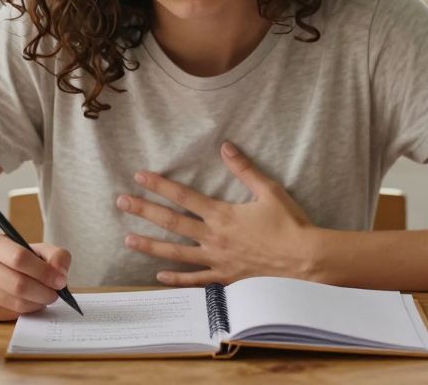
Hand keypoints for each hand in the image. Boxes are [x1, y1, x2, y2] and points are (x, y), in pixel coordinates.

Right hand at [0, 233, 70, 321]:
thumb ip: (53, 255)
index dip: (44, 272)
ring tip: (44, 298)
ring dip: (37, 303)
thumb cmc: (11, 258)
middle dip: (43, 292)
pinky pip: (8, 314)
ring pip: (14, 302)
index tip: (61, 280)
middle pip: (18, 284)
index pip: (19, 258)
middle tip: (55, 294)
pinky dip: (25, 311)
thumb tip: (60, 273)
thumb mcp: (32, 248)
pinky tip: (29, 303)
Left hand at [116, 141, 318, 285]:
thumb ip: (244, 169)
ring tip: (128, 239)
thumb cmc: (290, 224)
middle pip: (171, 222)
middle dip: (144, 210)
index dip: (159, 185)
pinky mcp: (224, 278)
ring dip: (150, 245)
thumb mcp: (269, 191)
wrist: (305, 261)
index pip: (183, 196)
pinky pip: (194, 280)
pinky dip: (175, 278)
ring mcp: (216, 260)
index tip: (140, 177)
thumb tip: (225, 146)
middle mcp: (213, 237)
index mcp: (222, 214)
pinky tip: (159, 276)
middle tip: (121, 202)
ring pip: (175, 253)